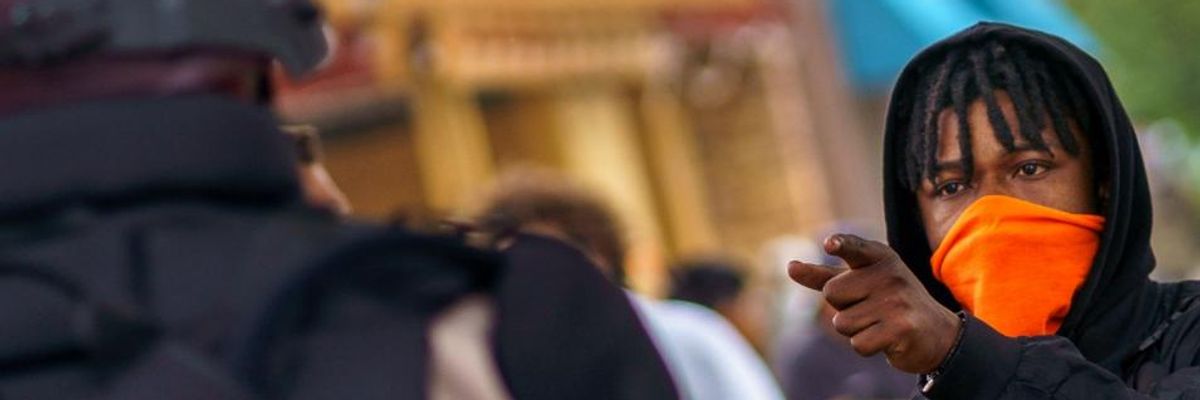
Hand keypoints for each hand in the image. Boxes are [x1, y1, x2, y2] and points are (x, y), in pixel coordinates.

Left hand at [788, 234, 960, 373]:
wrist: (935, 332)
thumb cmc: (888, 302)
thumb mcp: (859, 283)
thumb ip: (824, 276)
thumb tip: (790, 266)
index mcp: (879, 257)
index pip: (855, 248)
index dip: (842, 245)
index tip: (830, 244)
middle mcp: (889, 275)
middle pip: (832, 294)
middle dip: (844, 308)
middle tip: (871, 308)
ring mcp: (897, 301)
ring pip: (842, 323)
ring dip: (855, 330)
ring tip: (879, 323)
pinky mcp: (901, 328)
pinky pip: (857, 343)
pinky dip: (866, 346)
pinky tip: (886, 338)